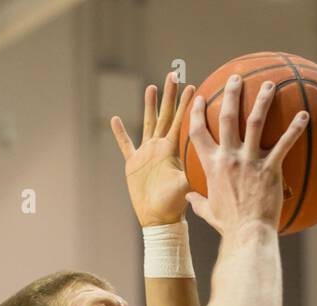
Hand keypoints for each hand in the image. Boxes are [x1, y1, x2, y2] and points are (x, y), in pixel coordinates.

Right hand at [110, 69, 196, 226]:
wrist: (159, 219)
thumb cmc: (174, 206)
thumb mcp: (183, 188)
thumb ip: (189, 176)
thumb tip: (201, 171)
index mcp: (172, 150)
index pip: (181, 122)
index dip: (187, 105)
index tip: (194, 86)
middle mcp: (160, 147)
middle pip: (165, 115)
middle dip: (169, 95)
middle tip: (174, 74)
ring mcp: (146, 153)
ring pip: (147, 123)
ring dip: (148, 106)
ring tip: (151, 87)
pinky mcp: (133, 163)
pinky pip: (125, 145)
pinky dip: (120, 134)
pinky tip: (115, 119)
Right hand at [184, 75, 307, 233]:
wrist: (248, 234)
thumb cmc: (229, 225)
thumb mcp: (209, 211)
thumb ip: (198, 201)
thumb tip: (189, 198)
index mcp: (212, 165)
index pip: (198, 132)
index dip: (196, 113)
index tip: (198, 98)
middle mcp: (229, 158)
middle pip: (226, 117)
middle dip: (230, 94)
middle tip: (235, 78)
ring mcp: (250, 161)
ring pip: (255, 122)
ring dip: (262, 101)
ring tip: (269, 84)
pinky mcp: (271, 169)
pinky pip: (284, 144)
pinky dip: (295, 129)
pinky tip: (305, 115)